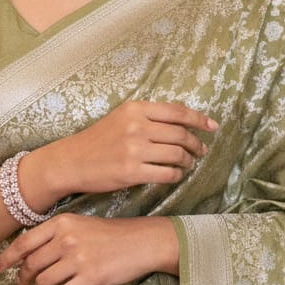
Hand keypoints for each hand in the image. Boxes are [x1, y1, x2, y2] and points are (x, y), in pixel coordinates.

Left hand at [0, 213, 179, 284]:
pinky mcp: (90, 278)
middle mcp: (67, 239)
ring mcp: (78, 259)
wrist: (141, 242)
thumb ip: (54, 235)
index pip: (24, 242)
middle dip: (23, 277)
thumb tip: (27, 254)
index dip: (6, 258)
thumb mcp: (79, 224)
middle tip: (23, 283)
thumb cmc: (109, 234)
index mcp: (62, 223)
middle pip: (31, 264)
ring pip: (43, 281)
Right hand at [27, 101, 217, 200]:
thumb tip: (182, 121)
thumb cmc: (98, 140)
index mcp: (135, 109)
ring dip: (187, 161)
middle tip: (201, 150)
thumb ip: (148, 117)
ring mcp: (134, 150)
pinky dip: (176, 175)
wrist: (71, 161)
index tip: (212, 126)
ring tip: (187, 163)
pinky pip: (166, 174)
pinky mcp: (131, 172)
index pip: (176, 111)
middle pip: (180, 134)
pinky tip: (175, 175)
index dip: (199, 119)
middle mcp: (136, 126)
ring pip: (177, 154)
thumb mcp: (121, 118)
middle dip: (196, 143)